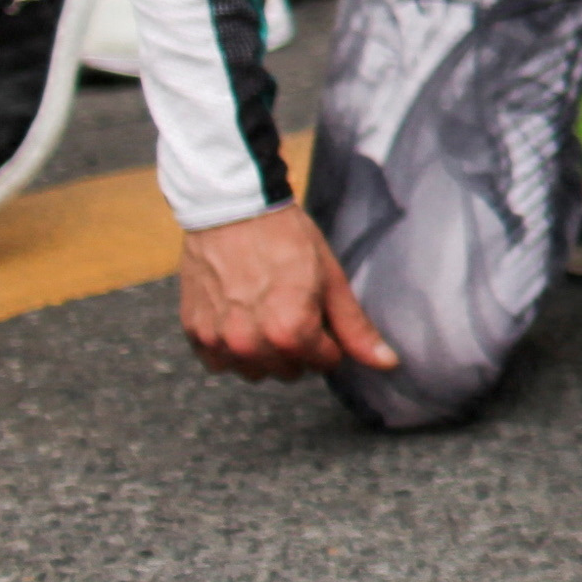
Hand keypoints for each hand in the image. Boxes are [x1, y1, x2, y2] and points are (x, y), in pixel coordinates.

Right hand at [176, 206, 398, 383]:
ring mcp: (218, 341)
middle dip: (300, 347)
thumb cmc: (287, 239)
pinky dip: (233, 349)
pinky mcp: (194, 333)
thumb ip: (355, 328)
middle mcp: (251, 343)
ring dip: (266, 352)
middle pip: (291, 370)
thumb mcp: (331, 279)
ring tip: (267, 312)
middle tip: (295, 309)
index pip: (325, 362)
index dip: (330, 338)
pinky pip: (220, 362)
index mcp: (290, 332)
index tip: (322, 313)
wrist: (233, 209)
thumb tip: (387, 363)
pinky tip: (241, 318)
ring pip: (255, 371)